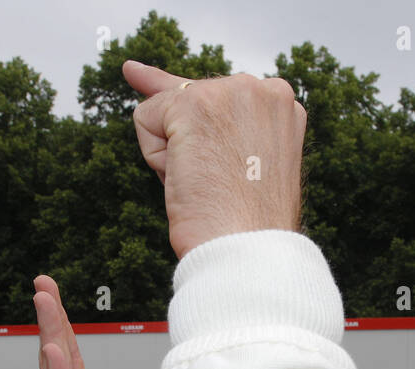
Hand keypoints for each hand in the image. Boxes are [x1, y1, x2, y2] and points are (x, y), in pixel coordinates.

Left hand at [122, 60, 306, 258]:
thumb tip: (131, 69)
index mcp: (282, 104)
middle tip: (224, 186)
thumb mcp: (234, 157)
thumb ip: (201, 112)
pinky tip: (192, 179)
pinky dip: (157, 158)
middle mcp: (263, 88)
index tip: (228, 171)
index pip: (220, 101)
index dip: (207, 139)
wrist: (247, 252)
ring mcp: (231, 92)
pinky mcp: (195, 104)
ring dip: (175, 154)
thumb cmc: (243, 221)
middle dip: (193, 146)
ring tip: (210, 185)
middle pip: (190, 104)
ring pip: (166, 111)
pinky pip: (146, 119)